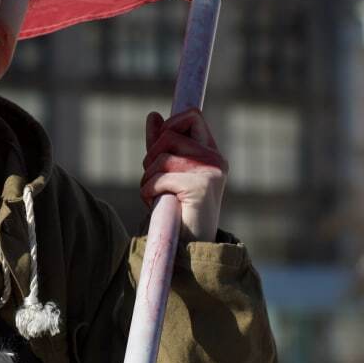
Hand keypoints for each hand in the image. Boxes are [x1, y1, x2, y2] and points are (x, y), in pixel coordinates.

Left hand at [139, 108, 226, 242]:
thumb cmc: (178, 208)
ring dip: (148, 177)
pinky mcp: (200, 186)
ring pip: (161, 157)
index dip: (171, 124)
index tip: (160, 144)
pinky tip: (157, 203)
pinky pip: (159, 178)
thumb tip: (153, 115)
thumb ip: (161, 144)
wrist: (191, 247)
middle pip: (169, 134)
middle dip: (152, 155)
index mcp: (210, 152)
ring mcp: (210, 172)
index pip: (192, 116)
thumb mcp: (168, 171)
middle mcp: (215, 159)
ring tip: (158, 195)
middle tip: (155, 178)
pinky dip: (149, 191)